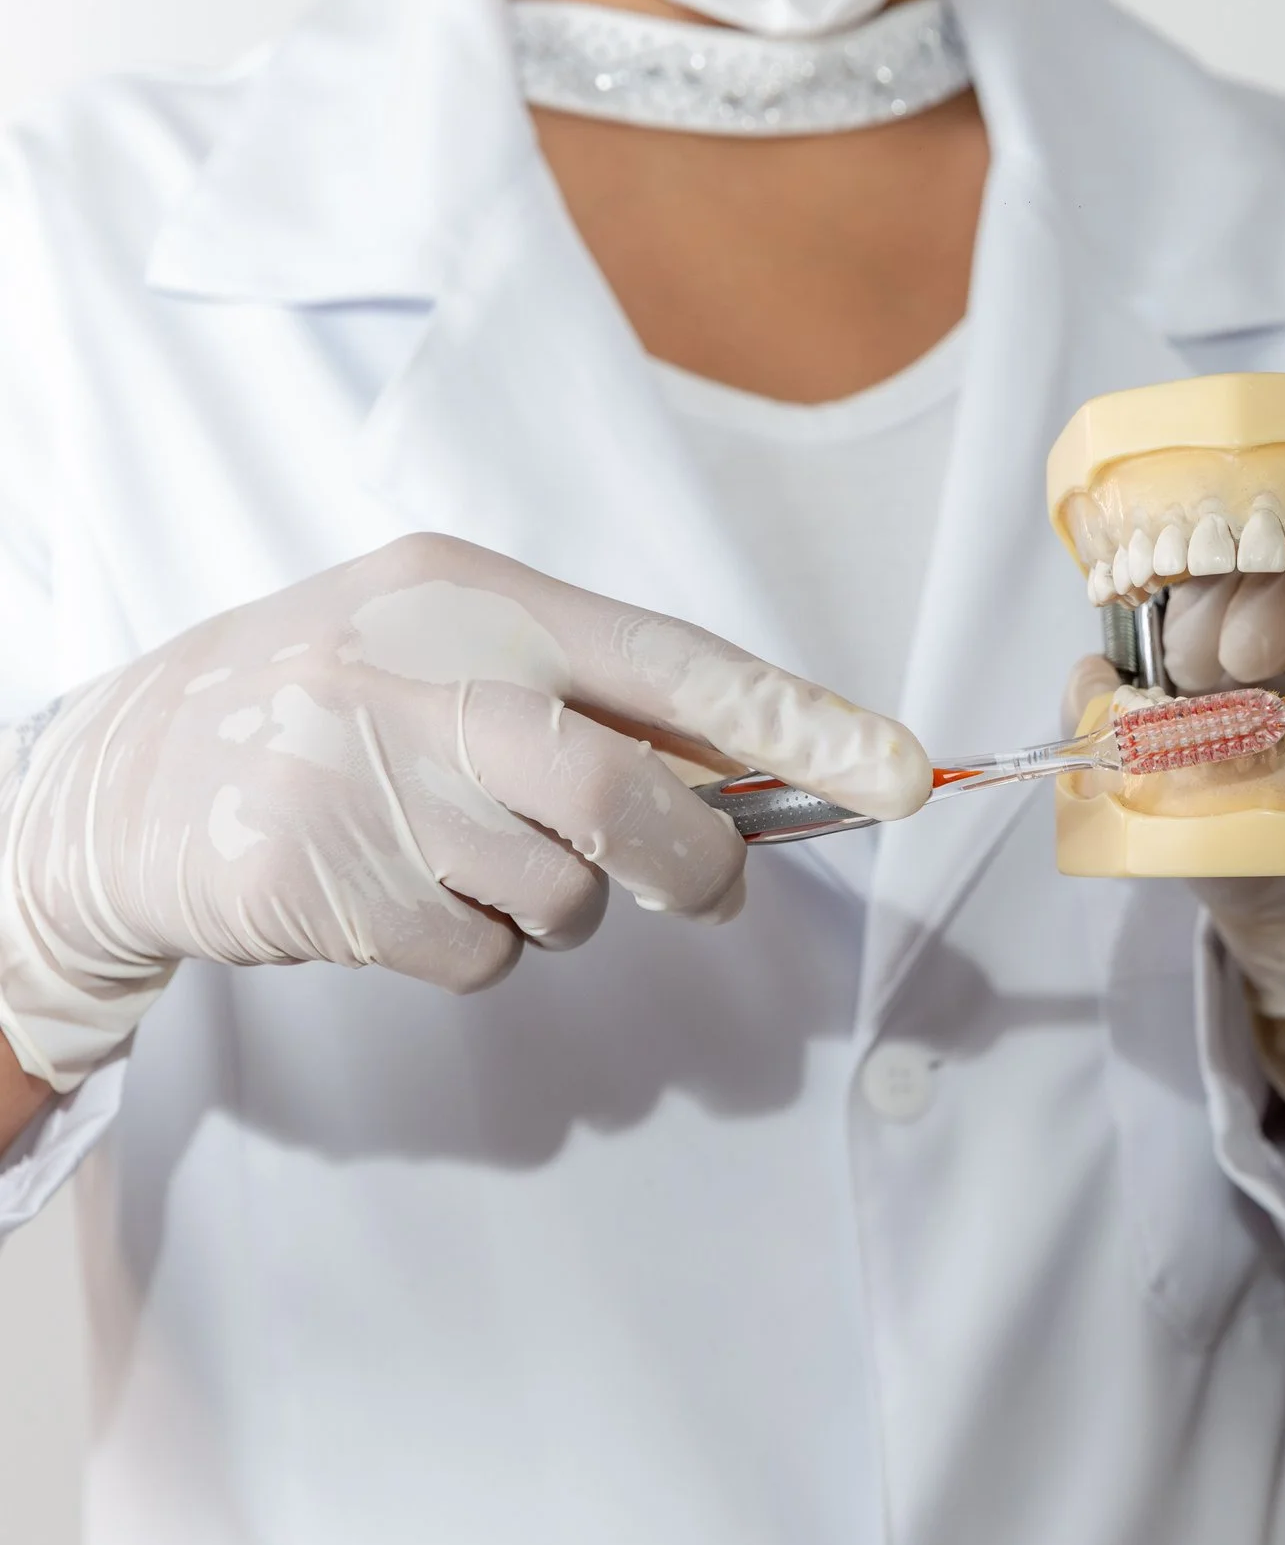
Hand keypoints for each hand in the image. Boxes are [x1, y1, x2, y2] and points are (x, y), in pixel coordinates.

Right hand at [0, 533, 929, 1089]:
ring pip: (564, 895)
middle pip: (630, 801)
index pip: (675, 661)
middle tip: (701, 885)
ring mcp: (360, 781)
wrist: (124, 776)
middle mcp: (420, 672)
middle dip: (695, 865)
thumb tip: (769, 780)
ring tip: (464, 851)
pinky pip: (484, 955)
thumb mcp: (456, 648)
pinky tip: (401, 891)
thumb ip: (601, 702)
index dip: (800, 726)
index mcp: (473, 589)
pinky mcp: (317, 884)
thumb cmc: (340, 706)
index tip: (899, 774)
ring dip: (558, 904)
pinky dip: (477, 947)